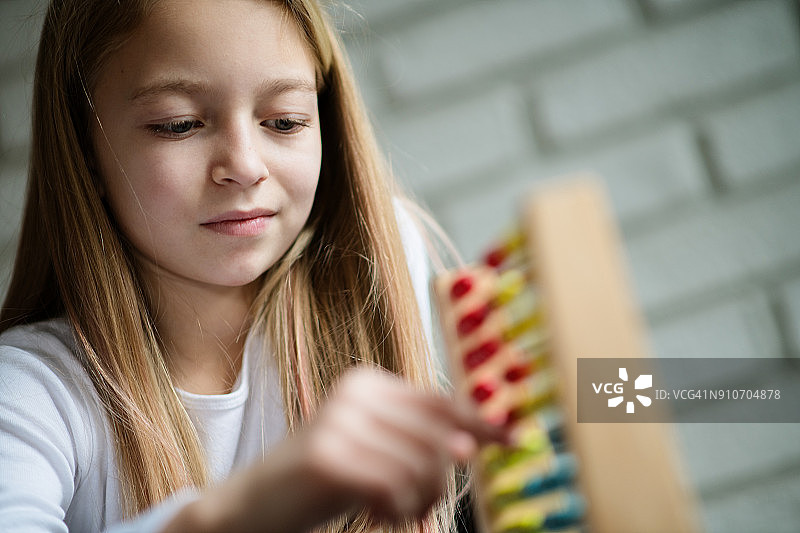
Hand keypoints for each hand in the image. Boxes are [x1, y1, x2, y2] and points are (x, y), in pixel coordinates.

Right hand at [297, 367, 504, 521]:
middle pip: (439, 436)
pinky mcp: (328, 457)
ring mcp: (339, 422)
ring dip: (419, 501)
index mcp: (368, 382)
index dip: (480, 421)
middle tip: (419, 507)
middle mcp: (355, 393)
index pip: (439, 400)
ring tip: (395, 511)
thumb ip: (418, 437)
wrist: (252, 506)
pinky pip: (396, 487)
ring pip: (423, 465)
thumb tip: (474, 442)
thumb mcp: (376, 449)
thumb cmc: (324, 479)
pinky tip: (377, 515)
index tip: (512, 439)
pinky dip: (398, 511)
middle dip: (441, 481)